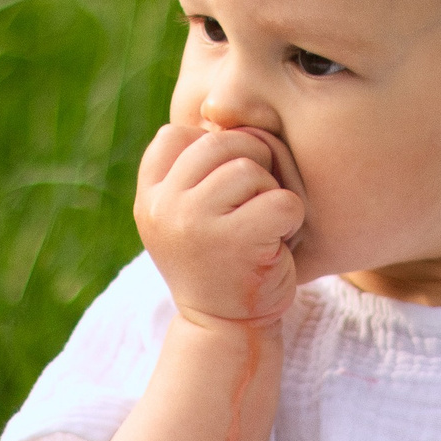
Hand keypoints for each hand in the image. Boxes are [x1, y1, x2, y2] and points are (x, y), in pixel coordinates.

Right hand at [135, 123, 305, 326]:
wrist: (225, 330)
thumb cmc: (219, 263)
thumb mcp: (188, 214)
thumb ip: (194, 169)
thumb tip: (222, 111)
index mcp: (148, 196)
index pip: (177, 134)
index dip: (212, 151)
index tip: (224, 191)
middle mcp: (163, 206)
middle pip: (221, 141)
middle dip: (251, 166)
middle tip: (253, 206)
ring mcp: (195, 222)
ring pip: (251, 168)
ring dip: (270, 195)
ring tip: (261, 229)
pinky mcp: (235, 240)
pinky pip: (282, 201)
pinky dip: (292, 220)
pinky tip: (276, 245)